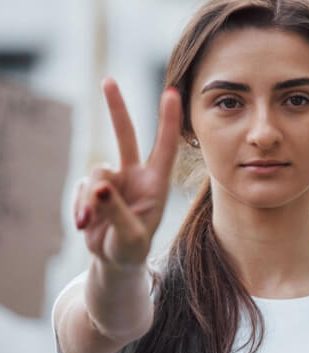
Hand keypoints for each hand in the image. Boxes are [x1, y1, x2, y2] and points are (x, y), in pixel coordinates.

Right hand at [73, 78, 181, 268]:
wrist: (116, 259)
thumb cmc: (133, 247)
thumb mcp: (130, 235)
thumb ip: (117, 211)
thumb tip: (100, 187)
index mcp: (156, 183)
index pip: (165, 146)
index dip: (168, 120)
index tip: (171, 93)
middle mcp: (136, 175)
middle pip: (126, 135)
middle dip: (116, 108)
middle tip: (108, 80)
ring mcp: (113, 180)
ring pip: (95, 174)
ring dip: (90, 200)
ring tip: (89, 223)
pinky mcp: (94, 188)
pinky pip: (82, 189)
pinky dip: (81, 207)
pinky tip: (85, 225)